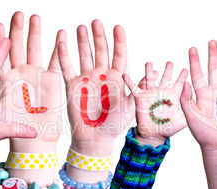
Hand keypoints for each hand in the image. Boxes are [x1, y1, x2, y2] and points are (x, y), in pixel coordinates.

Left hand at [0, 12, 65, 151]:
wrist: (35, 143)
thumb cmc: (15, 132)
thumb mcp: (0, 120)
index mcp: (5, 81)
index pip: (0, 57)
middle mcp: (20, 75)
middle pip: (18, 48)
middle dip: (17, 31)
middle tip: (17, 14)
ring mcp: (36, 76)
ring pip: (35, 50)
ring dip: (35, 34)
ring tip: (34, 17)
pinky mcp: (51, 81)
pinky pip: (56, 62)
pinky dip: (59, 49)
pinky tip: (60, 35)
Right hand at [58, 20, 132, 155]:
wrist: (95, 138)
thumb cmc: (114, 124)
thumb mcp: (130, 105)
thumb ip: (138, 87)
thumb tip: (155, 72)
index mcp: (116, 77)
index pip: (119, 54)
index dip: (119, 40)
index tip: (118, 27)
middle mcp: (101, 75)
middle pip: (101, 50)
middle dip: (98, 36)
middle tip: (96, 22)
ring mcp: (86, 78)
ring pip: (84, 54)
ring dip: (82, 41)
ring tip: (81, 27)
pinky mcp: (72, 85)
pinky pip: (67, 67)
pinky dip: (63, 54)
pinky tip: (62, 41)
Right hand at [123, 62, 187, 145]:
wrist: (153, 134)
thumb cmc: (168, 129)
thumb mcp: (182, 121)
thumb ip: (187, 111)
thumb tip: (191, 101)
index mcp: (173, 97)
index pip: (179, 84)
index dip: (182, 77)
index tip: (185, 69)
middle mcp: (161, 93)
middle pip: (165, 78)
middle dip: (168, 70)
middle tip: (170, 62)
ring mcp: (151, 95)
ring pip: (149, 79)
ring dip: (148, 71)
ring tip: (149, 63)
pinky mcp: (140, 98)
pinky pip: (133, 88)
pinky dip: (129, 81)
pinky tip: (124, 74)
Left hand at [180, 40, 216, 151]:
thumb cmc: (203, 134)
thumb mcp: (190, 116)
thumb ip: (185, 99)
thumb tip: (184, 82)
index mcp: (202, 95)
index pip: (197, 74)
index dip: (194, 62)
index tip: (192, 49)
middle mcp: (216, 93)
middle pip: (214, 70)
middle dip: (213, 56)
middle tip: (212, 42)